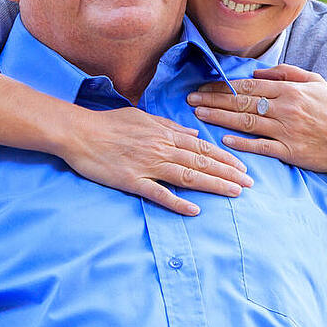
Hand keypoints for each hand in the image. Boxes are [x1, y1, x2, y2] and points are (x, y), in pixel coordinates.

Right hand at [57, 105, 251, 215]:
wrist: (78, 132)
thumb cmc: (109, 123)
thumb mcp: (144, 117)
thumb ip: (170, 126)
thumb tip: (193, 133)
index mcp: (165, 135)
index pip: (203, 147)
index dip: (226, 158)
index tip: (243, 168)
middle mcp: (161, 149)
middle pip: (202, 162)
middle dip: (228, 174)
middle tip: (249, 184)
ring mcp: (147, 166)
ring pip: (188, 176)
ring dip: (213, 185)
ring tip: (234, 193)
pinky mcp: (131, 181)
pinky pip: (158, 193)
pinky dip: (177, 201)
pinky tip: (194, 210)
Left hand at [187, 65, 326, 175]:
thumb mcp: (316, 82)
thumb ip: (287, 73)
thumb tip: (257, 71)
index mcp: (290, 91)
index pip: (249, 86)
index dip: (223, 85)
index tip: (203, 86)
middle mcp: (286, 109)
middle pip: (242, 102)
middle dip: (213, 100)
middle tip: (190, 99)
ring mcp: (287, 131)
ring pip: (247, 122)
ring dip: (220, 118)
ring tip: (199, 114)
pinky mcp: (289, 152)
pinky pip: (261, 146)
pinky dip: (242, 143)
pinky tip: (224, 139)